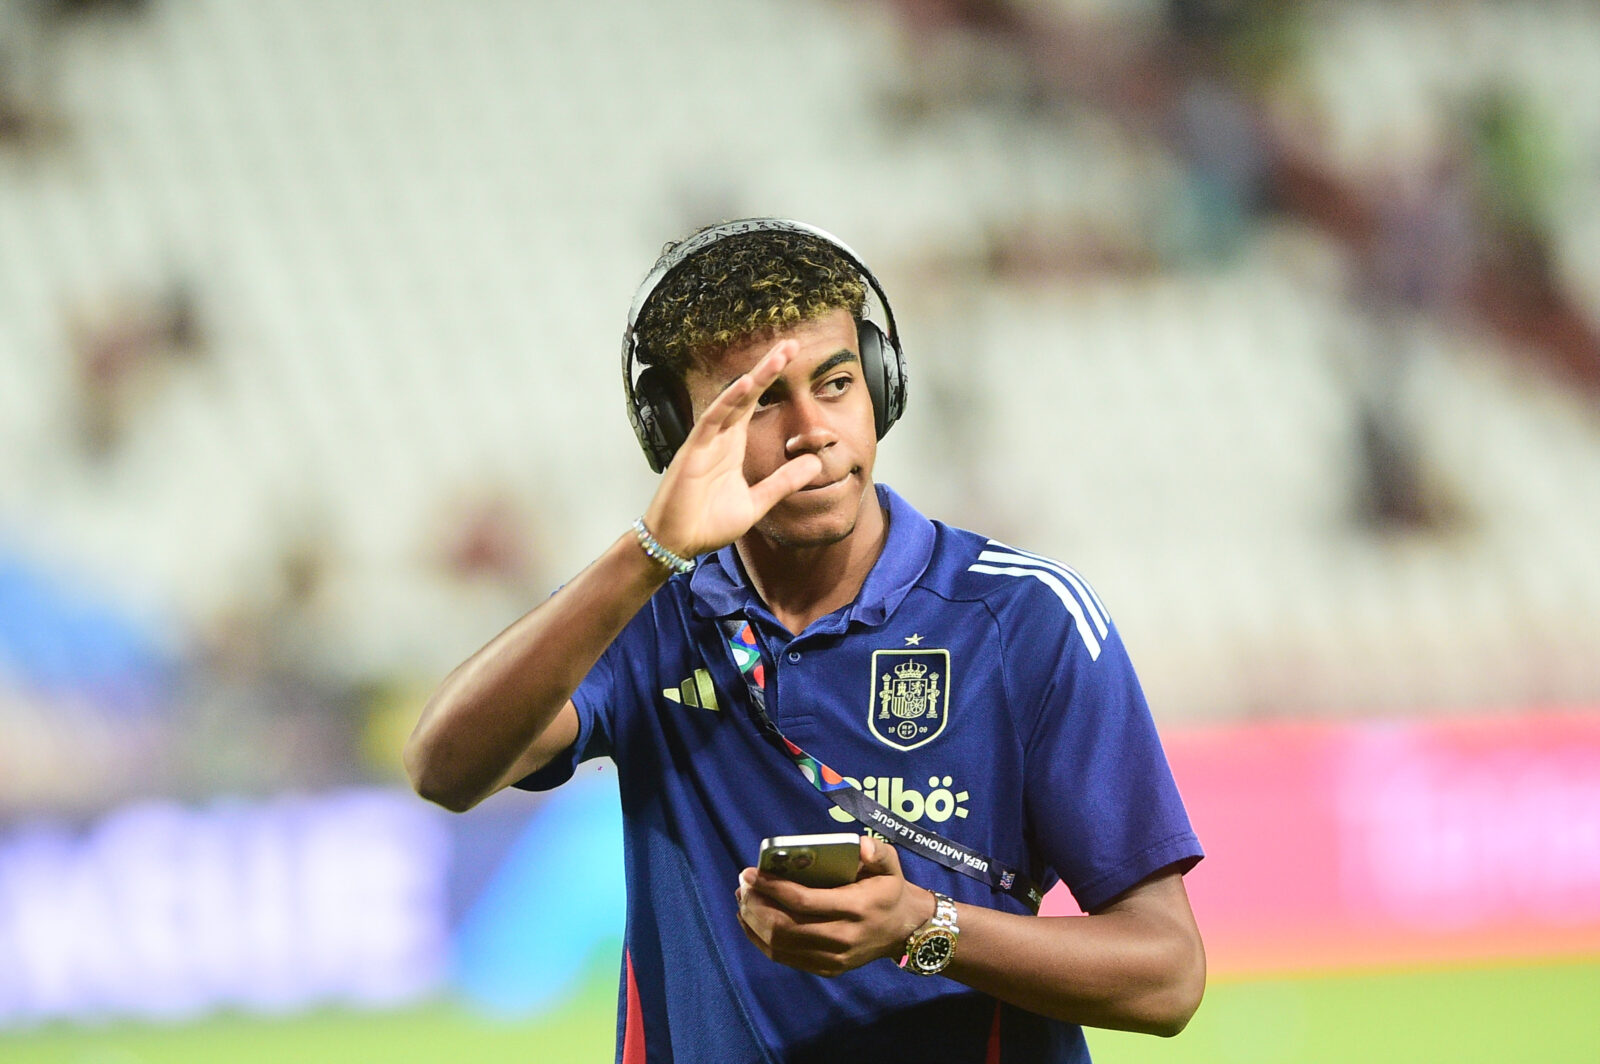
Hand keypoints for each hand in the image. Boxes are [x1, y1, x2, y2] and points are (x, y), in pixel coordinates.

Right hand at [640, 340, 822, 558]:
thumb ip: (783, 483)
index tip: (792, 359)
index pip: (755, 404)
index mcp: (732, 446)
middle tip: (791, 344)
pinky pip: (711, 420)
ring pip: (731, 400)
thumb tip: (815, 466)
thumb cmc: (707, 523)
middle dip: (767, 368)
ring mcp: (705, 441)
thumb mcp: (757, 503)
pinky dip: (727, 401)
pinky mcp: (692, 451)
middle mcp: (719, 437)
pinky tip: (745, 384)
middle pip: (746, 394)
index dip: (771, 381)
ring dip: (755, 377)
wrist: (678, 543)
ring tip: (778, 356)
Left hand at [735, 836, 933, 976]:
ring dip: (754, 922)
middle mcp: (843, 937)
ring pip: (780, 945)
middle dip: (757, 904)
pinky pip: (784, 958)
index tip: (751, 873)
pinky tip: (751, 920)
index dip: (773, 887)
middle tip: (743, 884)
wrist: (904, 929)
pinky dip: (760, 939)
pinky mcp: (826, 969)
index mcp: (856, 908)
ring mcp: (833, 958)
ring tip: (743, 899)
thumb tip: (859, 846)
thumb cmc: (889, 889)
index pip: (805, 901)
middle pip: (786, 926)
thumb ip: (877, 850)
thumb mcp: (890, 864)